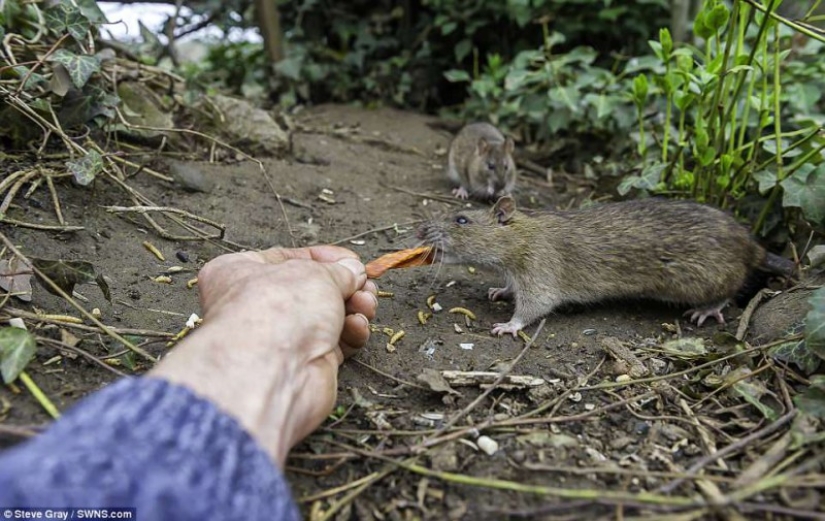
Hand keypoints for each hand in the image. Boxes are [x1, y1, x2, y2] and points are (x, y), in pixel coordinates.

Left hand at [150, 245, 377, 465]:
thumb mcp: (314, 272)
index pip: (289, 258)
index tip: (353, 261)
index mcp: (239, 273)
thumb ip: (339, 270)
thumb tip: (353, 270)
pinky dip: (351, 334)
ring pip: (328, 317)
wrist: (273, 373)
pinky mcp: (303, 363)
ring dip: (354, 308)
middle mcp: (257, 305)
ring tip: (366, 305)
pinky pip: (335, 342)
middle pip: (314, 289)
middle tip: (365, 285)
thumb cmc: (277, 312)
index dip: (325, 258)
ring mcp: (280, 337)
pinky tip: (357, 327)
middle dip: (346, 286)